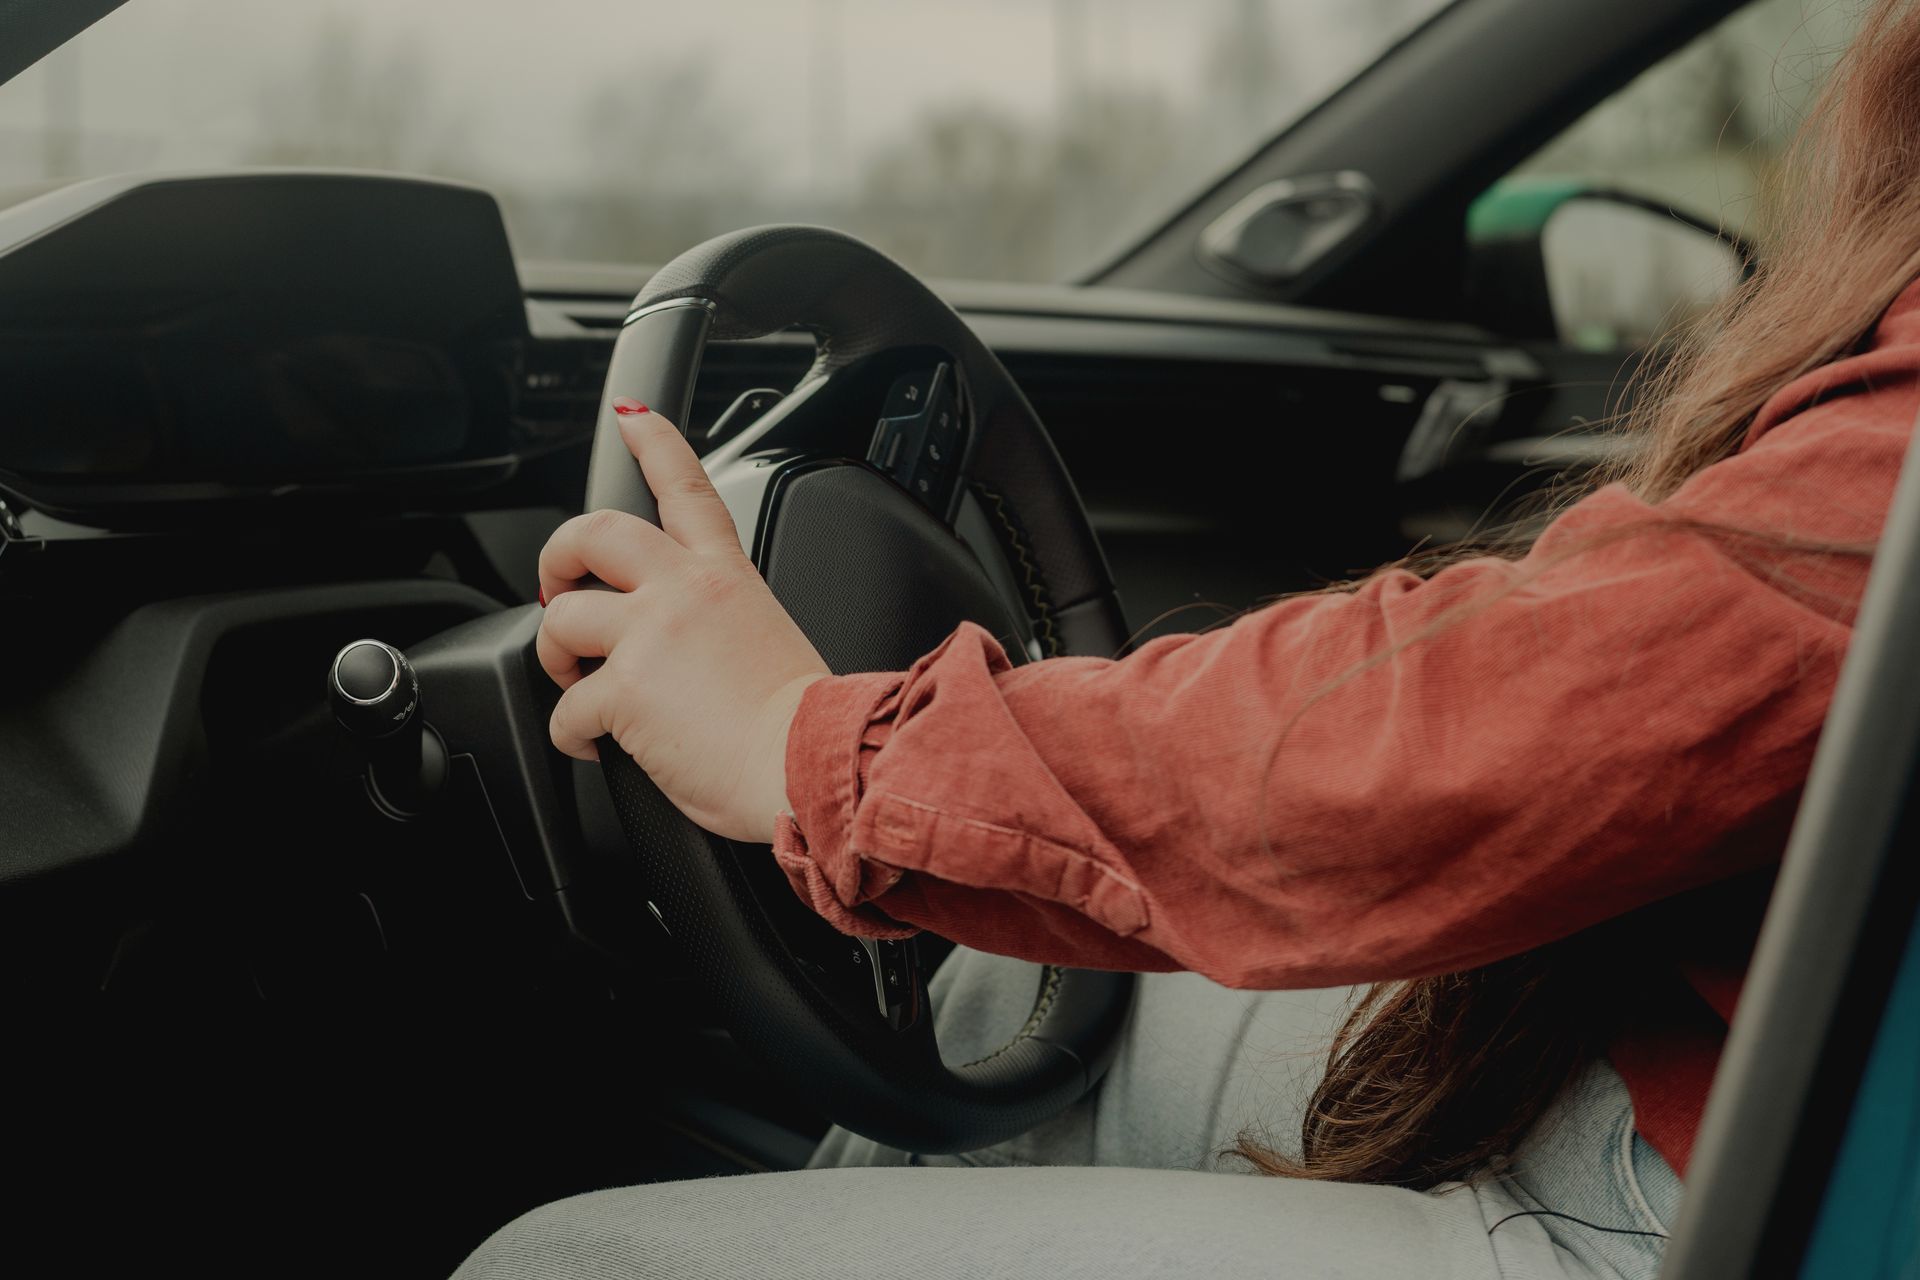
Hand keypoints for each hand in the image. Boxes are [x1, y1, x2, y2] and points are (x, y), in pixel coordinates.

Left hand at [535, 405, 829, 842]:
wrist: (808, 768)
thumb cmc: (800, 729)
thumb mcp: (767, 641)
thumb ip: (717, 624)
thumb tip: (680, 650)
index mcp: (725, 577)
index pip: (686, 488)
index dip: (655, 442)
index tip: (633, 415)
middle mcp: (683, 591)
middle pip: (595, 531)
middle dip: (558, 554)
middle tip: (556, 587)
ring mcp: (649, 635)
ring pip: (561, 618)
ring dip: (556, 654)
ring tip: (575, 684)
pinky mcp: (623, 688)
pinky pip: (565, 708)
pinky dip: (569, 732)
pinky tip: (591, 745)